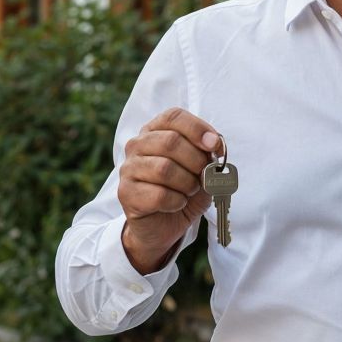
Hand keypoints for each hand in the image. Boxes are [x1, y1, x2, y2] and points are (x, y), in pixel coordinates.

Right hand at [118, 107, 221, 272]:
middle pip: (171, 141)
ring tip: (189, 191)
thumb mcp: (201, 170)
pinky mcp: (126, 193)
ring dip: (187, 183)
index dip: (197, 128)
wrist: (162, 224)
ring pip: (164, 169)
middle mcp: (137, 145)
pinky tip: (177, 203)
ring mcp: (128, 168)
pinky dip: (177, 201)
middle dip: (196, 160)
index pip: (174, 117)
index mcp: (155, 131)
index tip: (215, 145)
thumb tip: (215, 145)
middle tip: (203, 175)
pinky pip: (159, 194)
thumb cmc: (181, 191)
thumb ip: (208, 155)